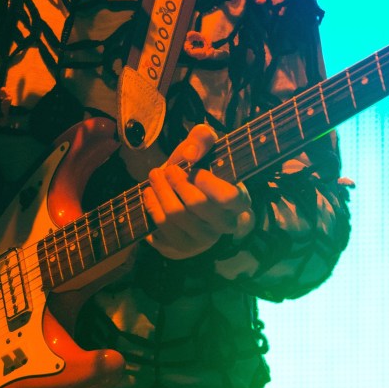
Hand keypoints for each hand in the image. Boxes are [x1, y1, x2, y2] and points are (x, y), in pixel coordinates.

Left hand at [143, 124, 254, 259]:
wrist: (191, 204)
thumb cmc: (201, 172)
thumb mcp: (205, 150)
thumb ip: (201, 139)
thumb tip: (189, 152)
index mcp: (239, 202)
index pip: (228, 196)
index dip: (206, 181)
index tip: (193, 169)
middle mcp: (224, 226)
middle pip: (196, 205)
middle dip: (176, 182)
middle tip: (166, 169)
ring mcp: (203, 241)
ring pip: (175, 216)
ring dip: (159, 192)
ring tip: (154, 177)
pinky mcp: (182, 249)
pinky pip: (161, 229)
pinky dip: (151, 207)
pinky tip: (149, 195)